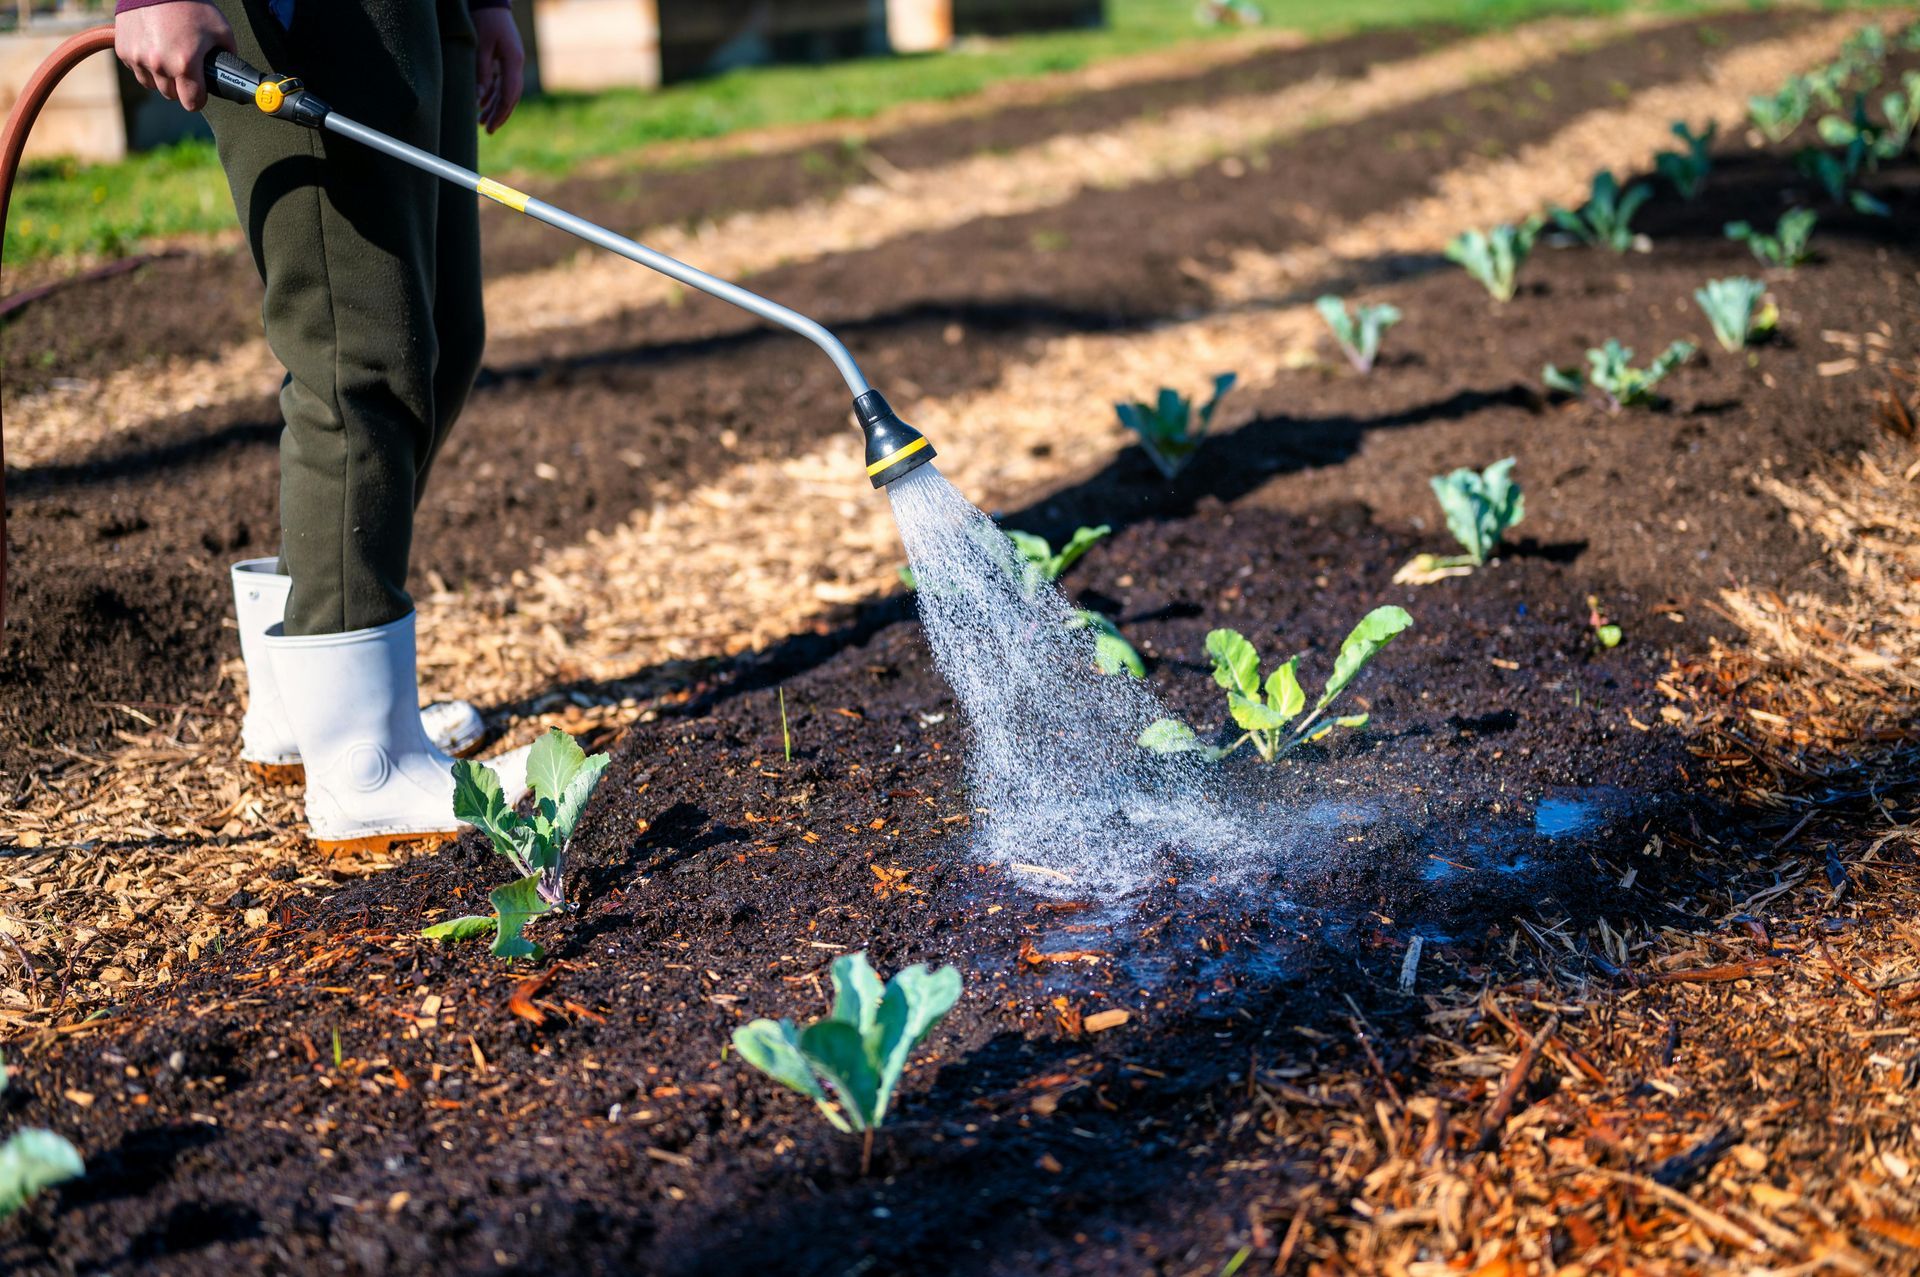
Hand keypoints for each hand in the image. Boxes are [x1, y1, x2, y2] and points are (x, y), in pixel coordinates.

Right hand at [114, 1, 234, 112]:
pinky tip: (153, 49)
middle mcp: (159, 65)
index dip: (198, 98)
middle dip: (180, 87)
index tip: (199, 93)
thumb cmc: (191, 5)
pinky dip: (144, 64)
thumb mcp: (221, 31)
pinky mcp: (123, 50)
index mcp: (185, 64)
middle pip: (171, 95)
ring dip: (161, 78)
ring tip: (168, 58)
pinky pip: (136, 69)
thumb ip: (227, 56)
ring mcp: (138, 58)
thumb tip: (231, 73)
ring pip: (152, 84)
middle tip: (185, 71)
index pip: (192, 103)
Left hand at [474, 8, 525, 133]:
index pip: (509, 95)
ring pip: (506, 91)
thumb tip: (479, 100)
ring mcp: (512, 61)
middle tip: (488, 131)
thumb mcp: (480, 47)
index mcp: (513, 62)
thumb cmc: (484, 20)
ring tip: (483, 122)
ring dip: (494, 106)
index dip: (500, 113)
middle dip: (499, 115)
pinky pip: (501, 81)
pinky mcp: (505, 58)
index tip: (491, 127)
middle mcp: (516, 64)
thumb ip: (481, 73)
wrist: (491, 1)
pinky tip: (483, 104)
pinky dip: (492, 94)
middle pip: (510, 96)